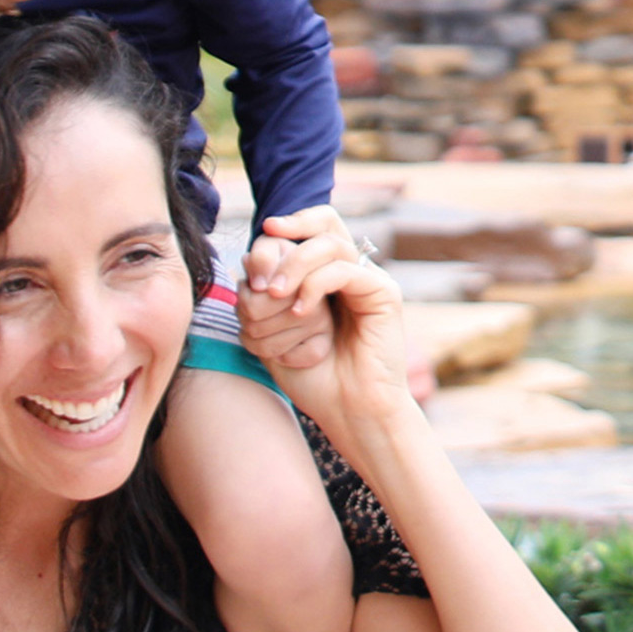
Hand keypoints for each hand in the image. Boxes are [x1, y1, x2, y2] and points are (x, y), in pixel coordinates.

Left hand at [239, 207, 412, 425]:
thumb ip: (261, 296)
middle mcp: (351, 272)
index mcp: (327, 276)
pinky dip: (315, 285)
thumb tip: (248, 258)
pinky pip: (345, 269)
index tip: (260, 240)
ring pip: (331, 244)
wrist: (347, 411)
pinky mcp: (384, 294)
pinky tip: (301, 312)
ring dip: (295, 265)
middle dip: (289, 234)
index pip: (310, 228)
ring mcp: (369, 281)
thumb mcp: (272, 331)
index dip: (284, 228)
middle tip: (263, 264)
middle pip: (326, 221)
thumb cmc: (312, 377)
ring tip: (275, 295)